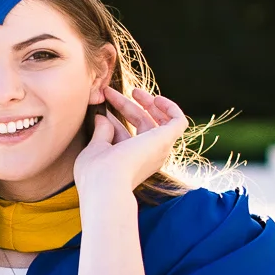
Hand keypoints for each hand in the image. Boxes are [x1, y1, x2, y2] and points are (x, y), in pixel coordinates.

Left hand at [72, 86, 187, 200]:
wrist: (106, 183)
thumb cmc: (96, 173)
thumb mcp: (96, 149)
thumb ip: (101, 133)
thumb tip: (101, 116)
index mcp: (130, 161)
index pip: (126, 134)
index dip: (114, 118)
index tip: (100, 104)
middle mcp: (148, 157)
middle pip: (142, 124)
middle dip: (126, 105)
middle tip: (108, 91)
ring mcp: (158, 149)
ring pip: (160, 121)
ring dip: (147, 103)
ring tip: (134, 91)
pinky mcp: (165, 140)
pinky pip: (178, 121)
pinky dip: (170, 107)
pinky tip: (156, 98)